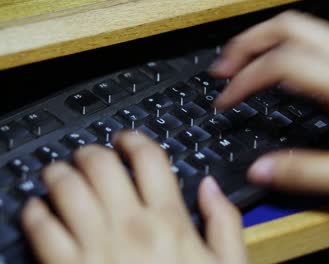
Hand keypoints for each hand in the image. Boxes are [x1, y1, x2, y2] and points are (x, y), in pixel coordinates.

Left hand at [21, 132, 247, 263]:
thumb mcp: (227, 263)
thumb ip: (224, 221)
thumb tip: (210, 185)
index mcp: (170, 220)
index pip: (148, 159)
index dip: (133, 139)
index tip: (124, 139)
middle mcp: (131, 225)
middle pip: (101, 164)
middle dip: (90, 153)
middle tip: (88, 157)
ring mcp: (96, 246)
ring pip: (66, 187)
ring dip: (59, 173)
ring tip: (60, 174)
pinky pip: (41, 227)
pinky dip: (34, 211)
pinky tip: (39, 209)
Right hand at [211, 10, 328, 194]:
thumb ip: (306, 173)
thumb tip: (261, 170)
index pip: (282, 63)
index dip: (246, 78)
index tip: (227, 100)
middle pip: (287, 26)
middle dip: (246, 43)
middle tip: (222, 68)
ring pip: (299, 25)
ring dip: (262, 39)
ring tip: (239, 62)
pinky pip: (311, 36)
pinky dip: (282, 44)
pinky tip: (274, 64)